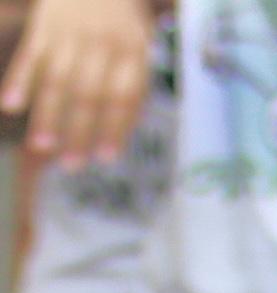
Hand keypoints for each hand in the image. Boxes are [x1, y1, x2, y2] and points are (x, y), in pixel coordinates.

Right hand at [0, 0, 150, 162]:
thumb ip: (132, 80)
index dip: (114, 129)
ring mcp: (71, 32)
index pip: (124, 97)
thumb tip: (124, 130)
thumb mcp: (139, 40)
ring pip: (57, 79)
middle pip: (89, 94)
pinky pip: (30, 54)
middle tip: (72, 167)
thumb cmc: (119, 14)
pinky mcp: (44, 22)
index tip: (105, 159)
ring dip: (48, 115)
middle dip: (80, 132)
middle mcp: (102, 42)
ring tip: (41, 148)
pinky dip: (19, 80)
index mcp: (133, 50)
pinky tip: (10, 106)